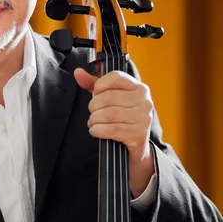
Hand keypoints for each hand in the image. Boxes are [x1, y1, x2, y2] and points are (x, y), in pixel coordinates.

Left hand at [73, 68, 154, 197]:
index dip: (99, 86)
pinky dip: (98, 130)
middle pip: (108, 97)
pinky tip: (95, 131)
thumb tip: (78, 73)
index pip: (115, 77)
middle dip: (93, 107)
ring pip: (108, 114)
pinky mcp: (138, 134)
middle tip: (93, 114)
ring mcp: (143, 117)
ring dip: (94, 120)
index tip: (95, 95)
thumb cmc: (123, 120)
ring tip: (93, 123)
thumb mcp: (110, 100)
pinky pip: (111, 130)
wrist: (137, 148)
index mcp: (139, 88)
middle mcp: (144, 100)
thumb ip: (94, 85)